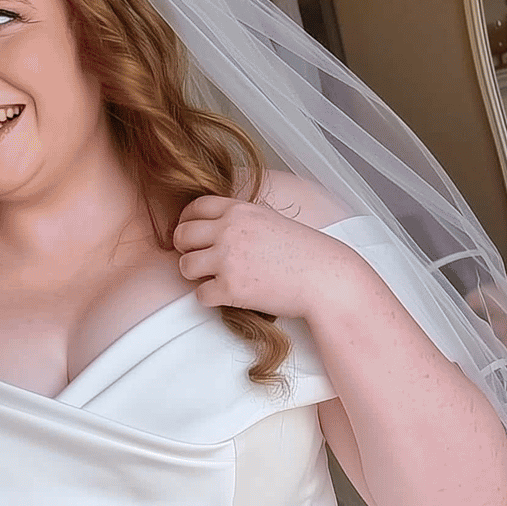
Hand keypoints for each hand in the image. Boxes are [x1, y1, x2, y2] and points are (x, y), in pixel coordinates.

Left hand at [173, 195, 358, 318]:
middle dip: (185, 249)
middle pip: (182, 236)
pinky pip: (200, 294)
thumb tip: (213, 228)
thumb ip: (240, 220)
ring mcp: (228, 259)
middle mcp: (229, 231)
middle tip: (198, 259)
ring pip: (185, 266)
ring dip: (196, 275)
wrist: (324, 278)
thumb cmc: (304, 252)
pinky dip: (211, 298)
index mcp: (239, 210)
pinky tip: (228, 294)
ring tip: (215, 278)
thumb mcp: (269, 220)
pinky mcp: (230, 288)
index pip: (195, 208)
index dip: (187, 222)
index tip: (190, 234)